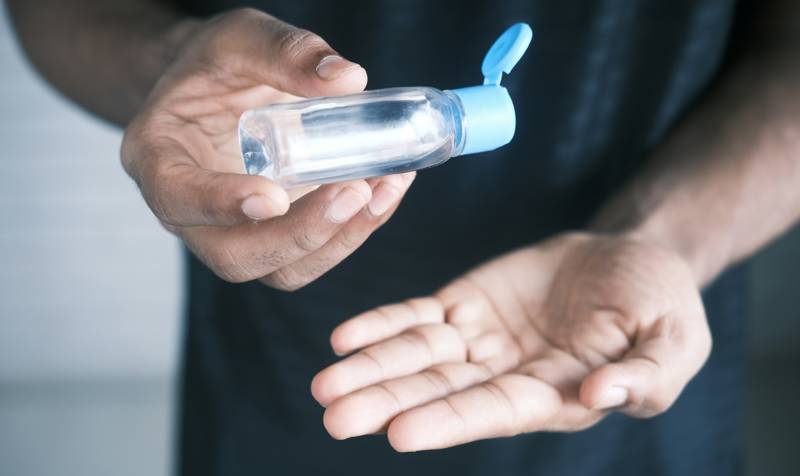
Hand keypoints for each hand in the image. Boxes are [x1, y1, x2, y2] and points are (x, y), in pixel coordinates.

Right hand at [121, 8, 413, 289]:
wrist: (217, 88)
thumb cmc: (216, 65)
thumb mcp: (239, 38)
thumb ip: (285, 51)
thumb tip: (349, 79)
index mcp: (159, 159)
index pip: (178, 198)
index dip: (222, 206)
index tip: (274, 197)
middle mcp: (192, 212)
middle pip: (235, 257)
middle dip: (301, 235)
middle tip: (354, 192)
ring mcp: (236, 232)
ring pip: (281, 269)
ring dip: (339, 239)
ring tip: (384, 188)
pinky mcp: (276, 235)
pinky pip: (312, 253)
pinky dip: (354, 229)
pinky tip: (386, 190)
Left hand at [311, 232, 710, 450]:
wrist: (630, 256)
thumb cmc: (661, 303)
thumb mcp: (674, 340)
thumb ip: (645, 376)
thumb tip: (602, 395)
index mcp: (555, 395)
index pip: (494, 412)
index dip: (448, 421)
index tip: (398, 432)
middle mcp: (507, 376)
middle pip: (439, 392)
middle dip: (387, 403)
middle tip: (334, 416)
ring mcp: (480, 340)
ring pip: (417, 358)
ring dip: (370, 369)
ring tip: (324, 384)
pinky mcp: (464, 305)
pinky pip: (416, 317)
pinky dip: (382, 326)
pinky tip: (344, 338)